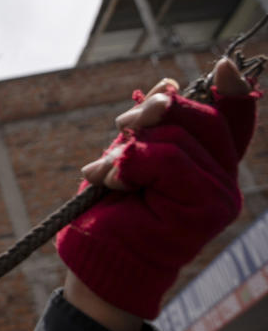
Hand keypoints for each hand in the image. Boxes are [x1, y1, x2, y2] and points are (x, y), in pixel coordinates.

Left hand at [58, 58, 258, 328]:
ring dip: (131, 148)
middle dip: (153, 114)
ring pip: (180, 139)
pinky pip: (169, 162)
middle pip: (201, 117)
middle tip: (120, 128)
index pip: (234, 120)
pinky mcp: (207, 210)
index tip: (223, 67)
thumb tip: (168, 87)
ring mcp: (220, 196)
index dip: (232, 90)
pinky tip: (112, 182)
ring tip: (104, 172)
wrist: (97, 264)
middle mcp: (222, 179)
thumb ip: (152, 127)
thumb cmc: (109, 214)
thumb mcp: (126, 158)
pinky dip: (132, 164)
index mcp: (208, 164)